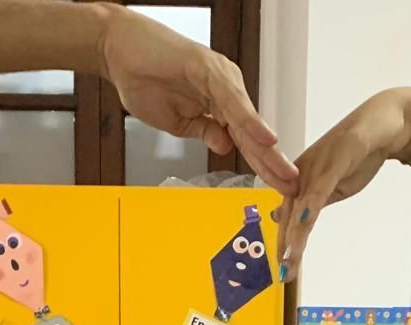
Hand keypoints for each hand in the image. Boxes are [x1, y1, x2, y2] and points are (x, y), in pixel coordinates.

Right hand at [98, 7, 296, 194]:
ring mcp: (219, 77)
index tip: (281, 188)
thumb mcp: (178, 121)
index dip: (264, 165)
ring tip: (283, 171)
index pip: (247, 141)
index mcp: (221, 104)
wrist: (117, 50)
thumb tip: (226, 147)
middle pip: (254, 133)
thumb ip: (204, 131)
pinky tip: (264, 138)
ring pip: (247, 119)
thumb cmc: (144, 81)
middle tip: (292, 186)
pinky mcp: (206, 66)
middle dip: (273, 162)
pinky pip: (231, 98)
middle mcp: (226, 90)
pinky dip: (248, 120)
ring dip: (266, 148)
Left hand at [274, 88, 410, 280]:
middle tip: (283, 275)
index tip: (282, 270)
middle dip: (285, 247)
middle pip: (288, 216)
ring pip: (300, 207)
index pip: (287, 219)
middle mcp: (299, 174)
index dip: (284, 245)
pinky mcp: (332, 161)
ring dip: (295, 237)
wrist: (383, 126)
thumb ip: (312, 203)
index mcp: (298, 182)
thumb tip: (291, 221)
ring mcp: (314, 167)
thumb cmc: (358, 155)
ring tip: (291, 261)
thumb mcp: (332, 187)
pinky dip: (310, 207)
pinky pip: (318, 189)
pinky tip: (304, 224)